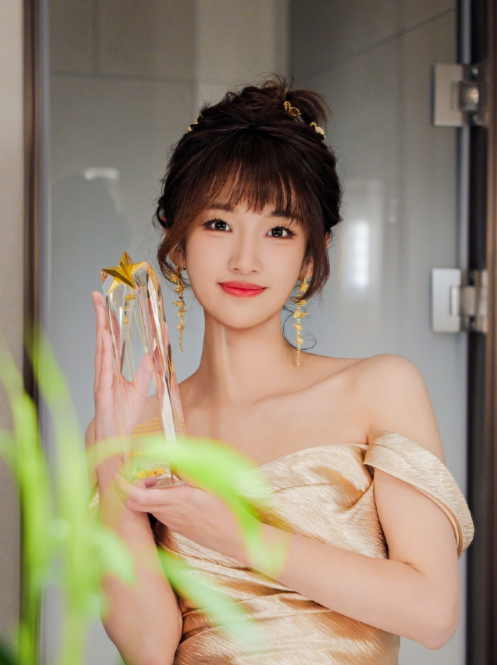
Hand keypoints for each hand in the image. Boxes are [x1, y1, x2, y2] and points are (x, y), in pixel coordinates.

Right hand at [91, 291, 151, 487]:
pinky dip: (104, 351)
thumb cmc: (123, 417)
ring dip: (101, 328)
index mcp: (112, 370)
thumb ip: (147, 371)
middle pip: (102, 339)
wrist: (115, 441)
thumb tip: (155, 353)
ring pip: (101, 349)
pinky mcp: (102, 391)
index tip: (110, 302)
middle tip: (97, 295)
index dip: (111, 321)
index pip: (111, 340)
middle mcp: (104, 372)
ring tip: (101, 309)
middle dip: (100, 316)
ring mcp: (101, 380)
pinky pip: (103, 368)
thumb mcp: (140, 390)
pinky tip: (104, 337)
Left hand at [113, 474, 255, 563]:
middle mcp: (169, 513)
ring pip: (146, 509)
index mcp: (176, 499)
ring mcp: (172, 522)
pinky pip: (158, 514)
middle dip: (131, 489)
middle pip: (134, 505)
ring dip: (145, 495)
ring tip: (161, 482)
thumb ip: (190, 472)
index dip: (123, 486)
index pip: (137, 496)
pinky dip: (156, 502)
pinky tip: (172, 495)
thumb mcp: (213, 485)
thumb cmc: (229, 511)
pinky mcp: (177, 528)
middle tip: (146, 476)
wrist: (237, 539)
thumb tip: (173, 459)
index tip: (120, 474)